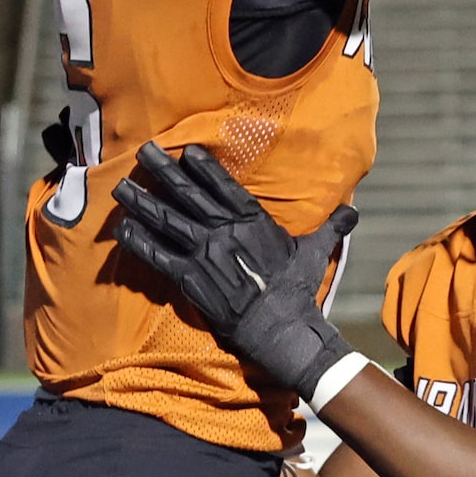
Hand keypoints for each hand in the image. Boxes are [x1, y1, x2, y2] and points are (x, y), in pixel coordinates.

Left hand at [112, 142, 357, 399]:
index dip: (203, 166)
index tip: (187, 150)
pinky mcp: (190, 278)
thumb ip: (331, 226)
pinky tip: (121, 230)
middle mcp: (225, 230)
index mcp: (254, 220)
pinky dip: (139, 242)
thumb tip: (354, 212)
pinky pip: (158, 256)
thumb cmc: (299, 289)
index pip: (223, 185)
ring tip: (122, 186)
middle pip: (188, 194)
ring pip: (167, 220)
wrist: (282, 326)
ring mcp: (205, 253)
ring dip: (142, 201)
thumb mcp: (318, 251)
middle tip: (144, 150)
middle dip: (163, 170)